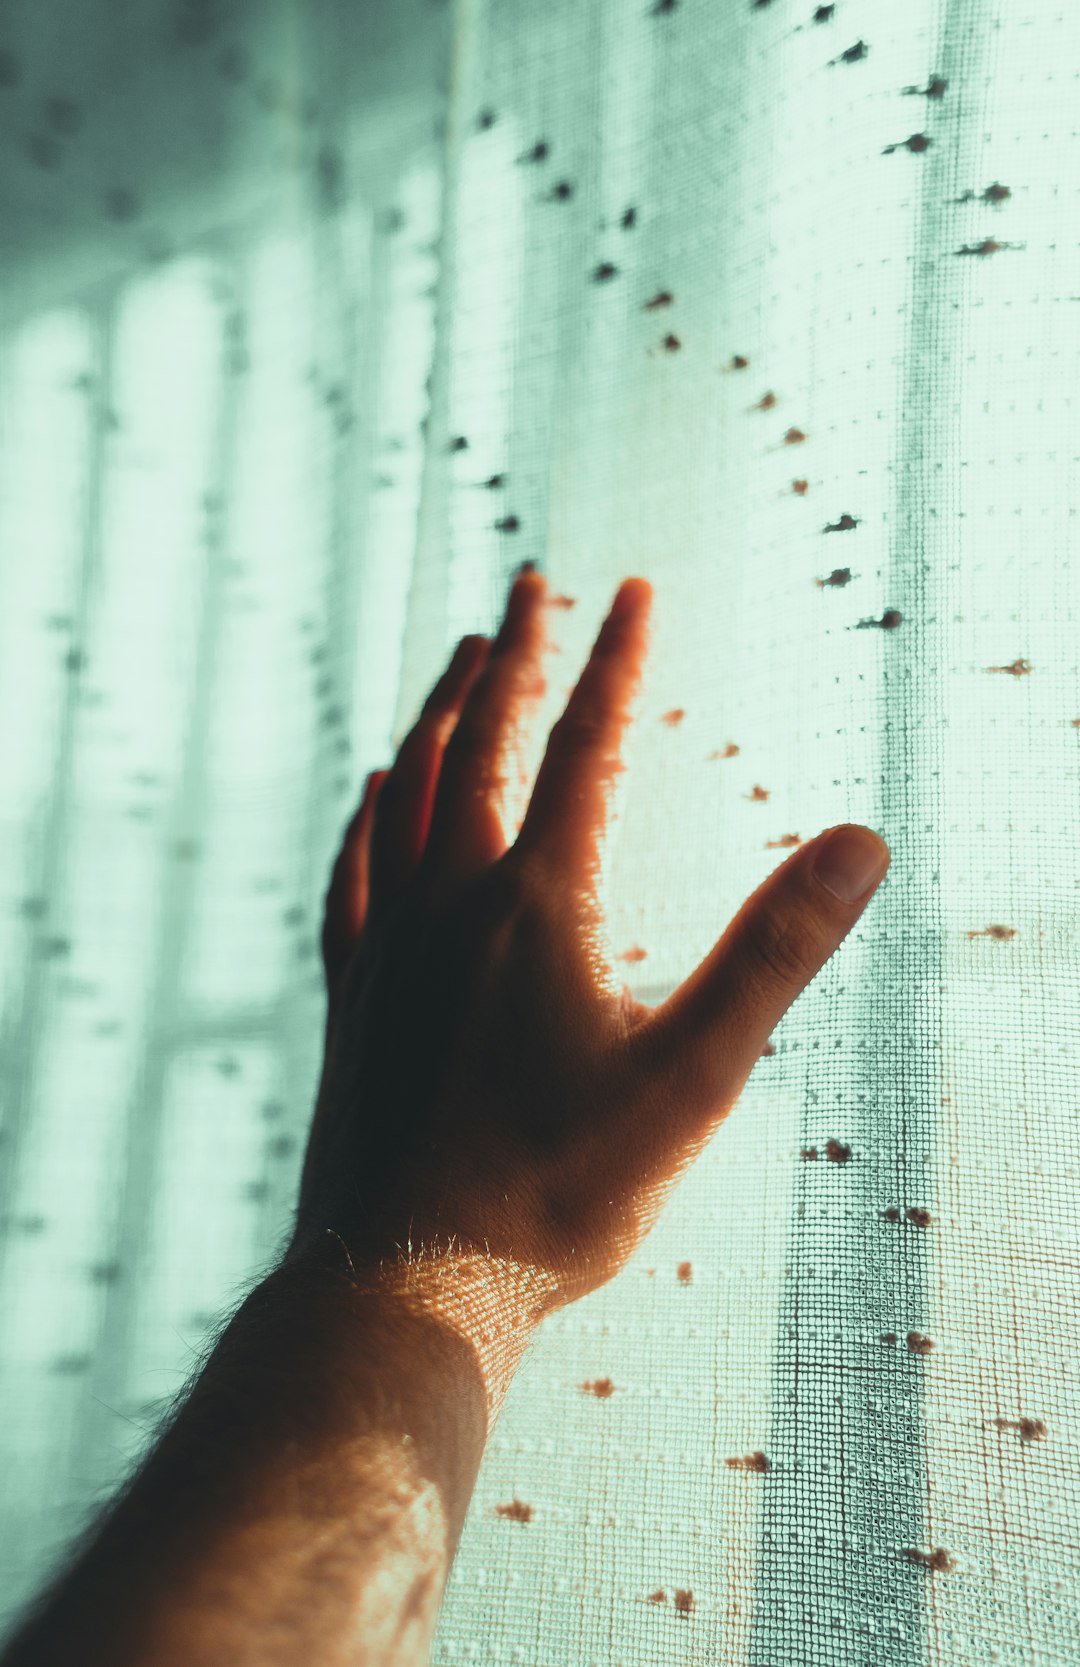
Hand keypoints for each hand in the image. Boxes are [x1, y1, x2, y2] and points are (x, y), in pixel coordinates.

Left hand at [292, 567, 888, 1319]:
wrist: (409, 1281)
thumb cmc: (558, 1192)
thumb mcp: (693, 1076)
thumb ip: (777, 951)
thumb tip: (862, 840)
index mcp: (537, 906)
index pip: (583, 748)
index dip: (614, 662)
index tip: (631, 588)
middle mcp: (450, 902)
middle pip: (480, 742)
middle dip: (511, 654)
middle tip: (528, 582)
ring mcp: (388, 945)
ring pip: (406, 791)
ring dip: (437, 712)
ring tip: (459, 657)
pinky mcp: (352, 995)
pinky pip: (352, 870)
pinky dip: (369, 812)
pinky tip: (375, 791)